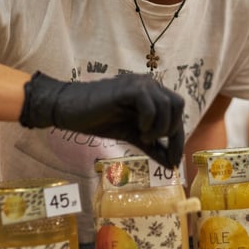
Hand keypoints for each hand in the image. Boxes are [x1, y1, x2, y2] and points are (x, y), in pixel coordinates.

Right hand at [20, 71, 184, 167]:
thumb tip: (171, 165)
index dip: (178, 139)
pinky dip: (149, 121)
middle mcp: (149, 84)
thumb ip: (152, 146)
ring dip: (160, 127)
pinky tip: (138, 130)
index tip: (174, 163)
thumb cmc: (98, 120)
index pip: (176, 112)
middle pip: (178, 105)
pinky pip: (150, 104)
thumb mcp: (131, 135)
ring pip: (168, 104)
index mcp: (152, 93)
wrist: (69, 110)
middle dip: (172, 131)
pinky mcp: (128, 89)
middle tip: (153, 144)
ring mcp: (139, 84)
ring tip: (143, 137)